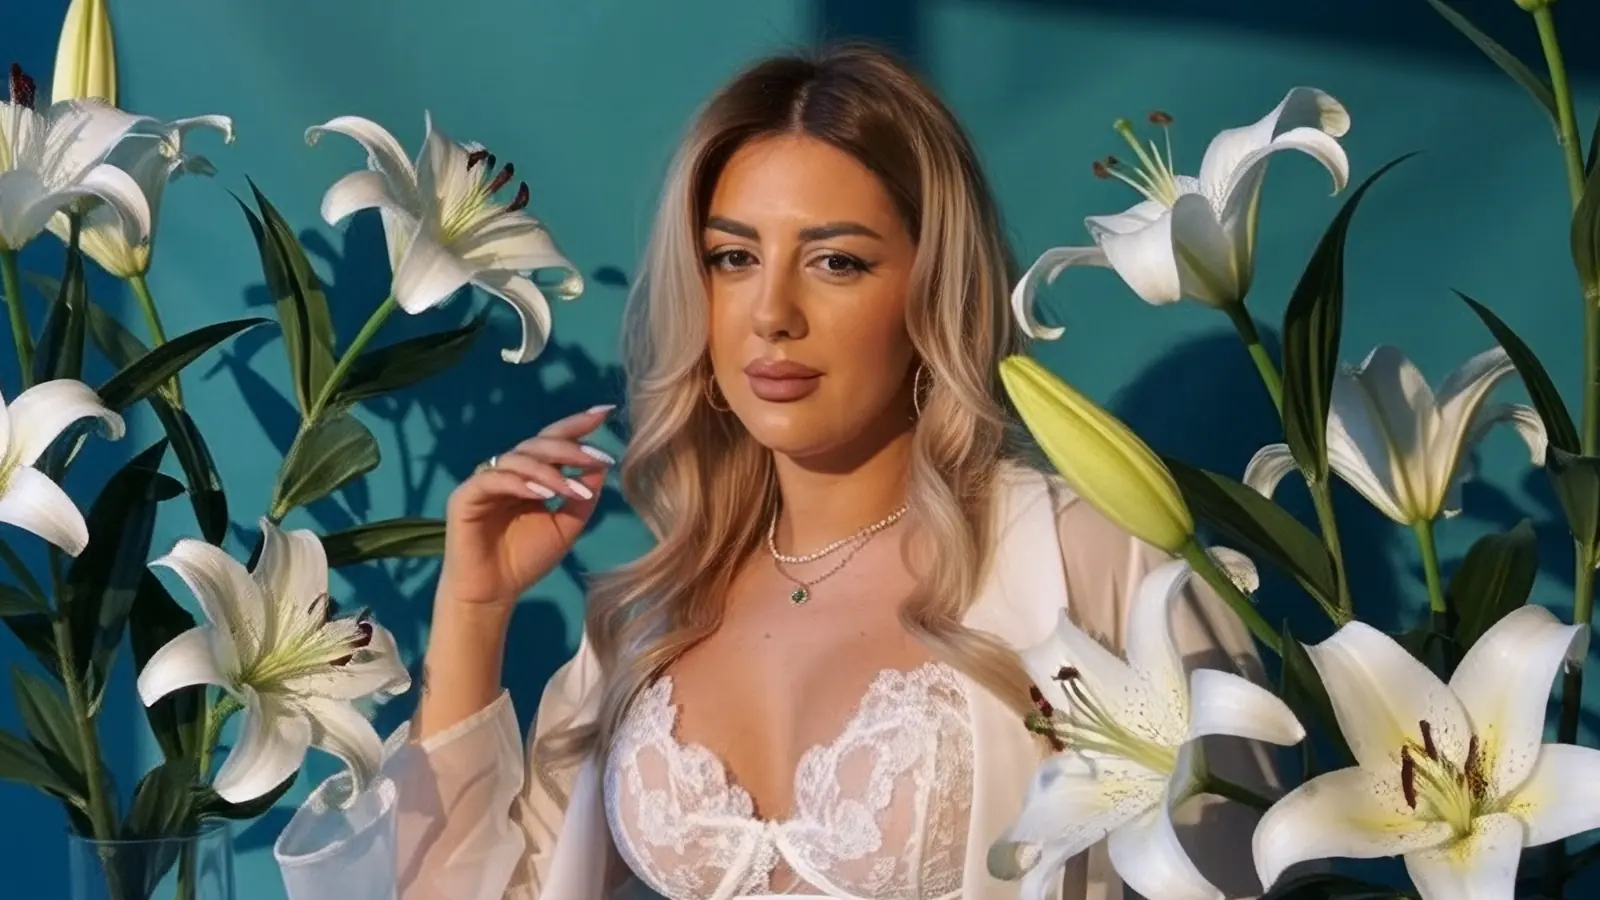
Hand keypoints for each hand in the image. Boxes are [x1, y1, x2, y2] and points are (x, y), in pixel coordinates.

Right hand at [437, 404, 615, 609]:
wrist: (494, 593)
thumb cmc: (524, 560)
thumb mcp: (565, 526)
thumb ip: (582, 496)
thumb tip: (602, 465)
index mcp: (530, 475)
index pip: (554, 441)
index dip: (578, 425)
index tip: (606, 412)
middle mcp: (507, 471)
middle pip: (539, 443)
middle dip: (571, 447)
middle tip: (598, 457)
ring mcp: (485, 481)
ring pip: (518, 458)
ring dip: (550, 470)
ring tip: (572, 490)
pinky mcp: (465, 496)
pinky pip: (494, 479)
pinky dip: (520, 483)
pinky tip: (542, 493)